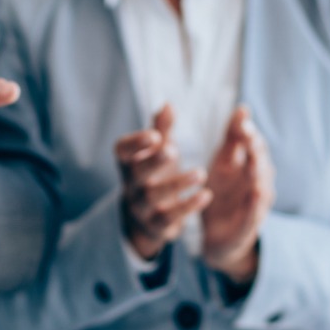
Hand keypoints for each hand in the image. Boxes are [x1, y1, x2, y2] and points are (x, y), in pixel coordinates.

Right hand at [116, 104, 210, 260]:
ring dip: (177, 184)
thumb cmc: (154, 174)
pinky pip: (169, 217)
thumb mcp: (157, 151)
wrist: (145, 217)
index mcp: (129, 162)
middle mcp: (131, 184)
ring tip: (201, 173)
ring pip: (154, 196)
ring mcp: (142, 206)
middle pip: (137, 173)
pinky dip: (188, 206)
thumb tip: (168, 104)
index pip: (123, 150)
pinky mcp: (156, 225)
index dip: (135, 143)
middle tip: (172, 150)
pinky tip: (206, 195)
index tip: (155, 135)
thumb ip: (161, 129)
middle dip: (153, 161)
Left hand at [201, 106, 273, 283]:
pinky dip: (256, 205)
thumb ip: (233, 138)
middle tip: (247, 135)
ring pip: (261, 187)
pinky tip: (255, 193)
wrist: (217, 237)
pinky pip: (254, 215)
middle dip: (255, 150)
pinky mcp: (248, 227)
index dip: (248, 133)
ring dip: (259, 175)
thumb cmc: (222, 194)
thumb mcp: (223, 163)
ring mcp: (255, 206)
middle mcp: (257, 183)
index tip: (241, 119)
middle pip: (260, 163)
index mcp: (248, 166)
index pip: (253, 145)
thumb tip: (243, 108)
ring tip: (253, 163)